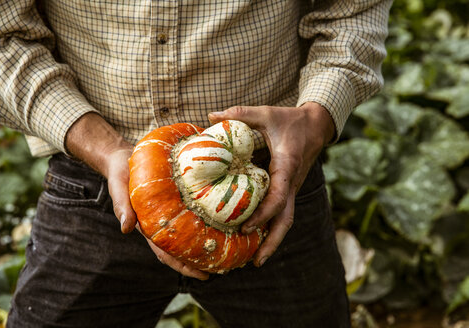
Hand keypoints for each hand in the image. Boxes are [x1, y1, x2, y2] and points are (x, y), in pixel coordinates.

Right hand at [66, 113, 208, 279]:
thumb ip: (122, 206)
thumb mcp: (119, 187)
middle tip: (222, 268)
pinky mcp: (173, 201)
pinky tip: (218, 222)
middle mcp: (159, 223)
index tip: (202, 275)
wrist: (122, 158)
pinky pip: (189, 215)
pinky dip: (202, 222)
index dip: (183, 266)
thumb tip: (126, 229)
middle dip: (198, 262)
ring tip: (225, 251)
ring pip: (186, 234)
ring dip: (202, 245)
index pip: (166, 253)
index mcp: (147, 226)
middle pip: (181, 249)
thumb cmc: (120, 174)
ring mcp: (167, 213)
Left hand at [208, 102, 334, 266]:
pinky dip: (271, 227)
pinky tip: (256, 237)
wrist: (316, 125)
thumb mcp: (266, 113)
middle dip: (272, 242)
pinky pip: (281, 212)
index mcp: (287, 166)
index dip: (263, 215)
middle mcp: (291, 183)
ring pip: (285, 220)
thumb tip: (211, 116)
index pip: (278, 197)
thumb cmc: (290, 120)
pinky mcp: (289, 189)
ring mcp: (291, 188)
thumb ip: (240, 113)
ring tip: (255, 259)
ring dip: (272, 240)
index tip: (245, 228)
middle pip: (286, 219)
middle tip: (255, 261)